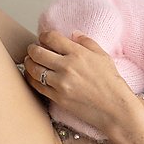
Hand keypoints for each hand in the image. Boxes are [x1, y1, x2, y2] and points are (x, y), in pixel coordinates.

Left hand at [23, 30, 143, 135]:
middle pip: (37, 52)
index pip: (51, 38)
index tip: (43, 37)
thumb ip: (87, 42)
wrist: (114, 109)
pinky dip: (31, 78)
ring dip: (28, 63)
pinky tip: (33, 75)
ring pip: (33, 69)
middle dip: (32, 48)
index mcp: (78, 53)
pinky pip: (37, 85)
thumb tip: (73, 34)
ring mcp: (60, 83)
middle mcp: (67, 67)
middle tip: (32, 49)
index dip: (44, 35)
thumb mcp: (103, 56)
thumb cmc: (111, 83)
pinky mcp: (57, 97)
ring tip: (30, 61)